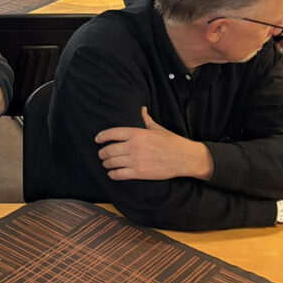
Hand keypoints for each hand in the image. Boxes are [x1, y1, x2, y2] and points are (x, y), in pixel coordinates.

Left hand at [96, 107, 213, 180]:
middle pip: (108, 149)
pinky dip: (112, 174)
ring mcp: (136, 160)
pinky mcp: (140, 173)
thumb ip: (146, 119)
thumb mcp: (157, 128)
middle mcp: (134, 146)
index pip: (112, 133)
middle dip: (102, 153)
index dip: (101, 136)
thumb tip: (142, 108)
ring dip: (106, 163)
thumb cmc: (172, 142)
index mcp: (137, 133)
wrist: (185, 158)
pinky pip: (119, 174)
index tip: (97, 139)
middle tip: (101, 154)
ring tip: (106, 163)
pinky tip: (112, 173)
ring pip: (112, 162)